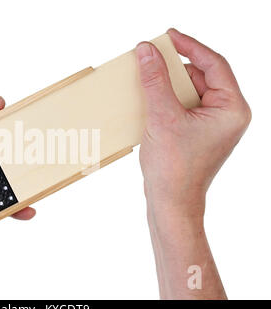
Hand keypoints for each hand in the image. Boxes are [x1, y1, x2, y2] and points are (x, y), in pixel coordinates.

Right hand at [136, 29, 249, 298]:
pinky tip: (148, 98)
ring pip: (190, 91)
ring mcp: (213, 125)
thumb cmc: (174, 167)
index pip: (214, 64)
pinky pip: (183, 106)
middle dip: (175, 67)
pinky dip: (166, 99)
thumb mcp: (162, 116)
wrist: (171, 203)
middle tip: (151, 56)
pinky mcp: (198, 133)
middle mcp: (227, 114)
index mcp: (232, 108)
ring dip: (168, 83)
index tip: (167, 36)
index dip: (190, 46)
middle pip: (201, 76)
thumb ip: (155, 80)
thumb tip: (146, 50)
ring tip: (146, 78)